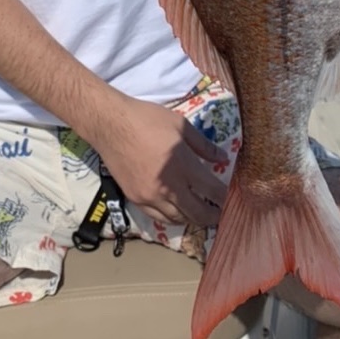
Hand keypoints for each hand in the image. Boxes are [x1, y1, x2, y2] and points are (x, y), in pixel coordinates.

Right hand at [92, 96, 228, 226]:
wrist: (111, 124)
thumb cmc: (147, 119)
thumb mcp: (180, 124)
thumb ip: (203, 145)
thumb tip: (223, 158)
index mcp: (184, 166)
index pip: (212, 191)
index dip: (223, 197)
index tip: (228, 197)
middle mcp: (169, 187)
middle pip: (197, 213)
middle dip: (212, 216)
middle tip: (219, 215)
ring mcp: (150, 197)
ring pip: (177, 219)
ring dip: (191, 219)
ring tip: (199, 215)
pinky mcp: (135, 199)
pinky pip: (157, 217)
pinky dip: (171, 218)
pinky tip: (175, 212)